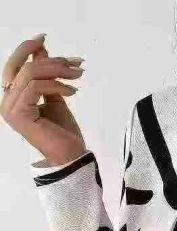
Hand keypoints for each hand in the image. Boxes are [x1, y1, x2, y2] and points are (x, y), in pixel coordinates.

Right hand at [1, 33, 86, 164]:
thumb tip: (41, 50)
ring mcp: (10, 108)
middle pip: (22, 66)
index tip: (44, 38)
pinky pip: (35, 87)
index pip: (14, 65)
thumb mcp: (54, 95)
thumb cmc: (63, 131)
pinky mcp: (18, 114)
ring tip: (78, 76)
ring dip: (58, 71)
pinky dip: (56, 85)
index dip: (27, 48)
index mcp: (12, 97)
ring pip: (30, 74)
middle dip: (51, 60)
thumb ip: (46, 75)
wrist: (70, 156)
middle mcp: (6, 101)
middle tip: (76, 63)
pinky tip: (72, 91)